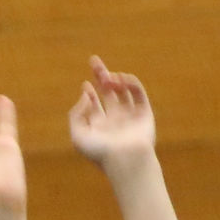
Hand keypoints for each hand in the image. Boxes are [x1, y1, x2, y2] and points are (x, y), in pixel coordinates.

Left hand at [65, 57, 155, 171]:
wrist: (125, 159)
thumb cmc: (99, 152)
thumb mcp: (77, 135)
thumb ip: (76, 114)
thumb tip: (85, 94)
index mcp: (99, 126)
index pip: (94, 105)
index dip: (89, 92)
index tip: (86, 84)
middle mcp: (114, 119)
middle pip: (107, 92)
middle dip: (101, 76)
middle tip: (94, 61)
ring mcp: (130, 115)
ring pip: (123, 91)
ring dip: (114, 80)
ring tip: (108, 77)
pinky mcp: (144, 112)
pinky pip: (138, 93)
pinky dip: (130, 83)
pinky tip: (121, 79)